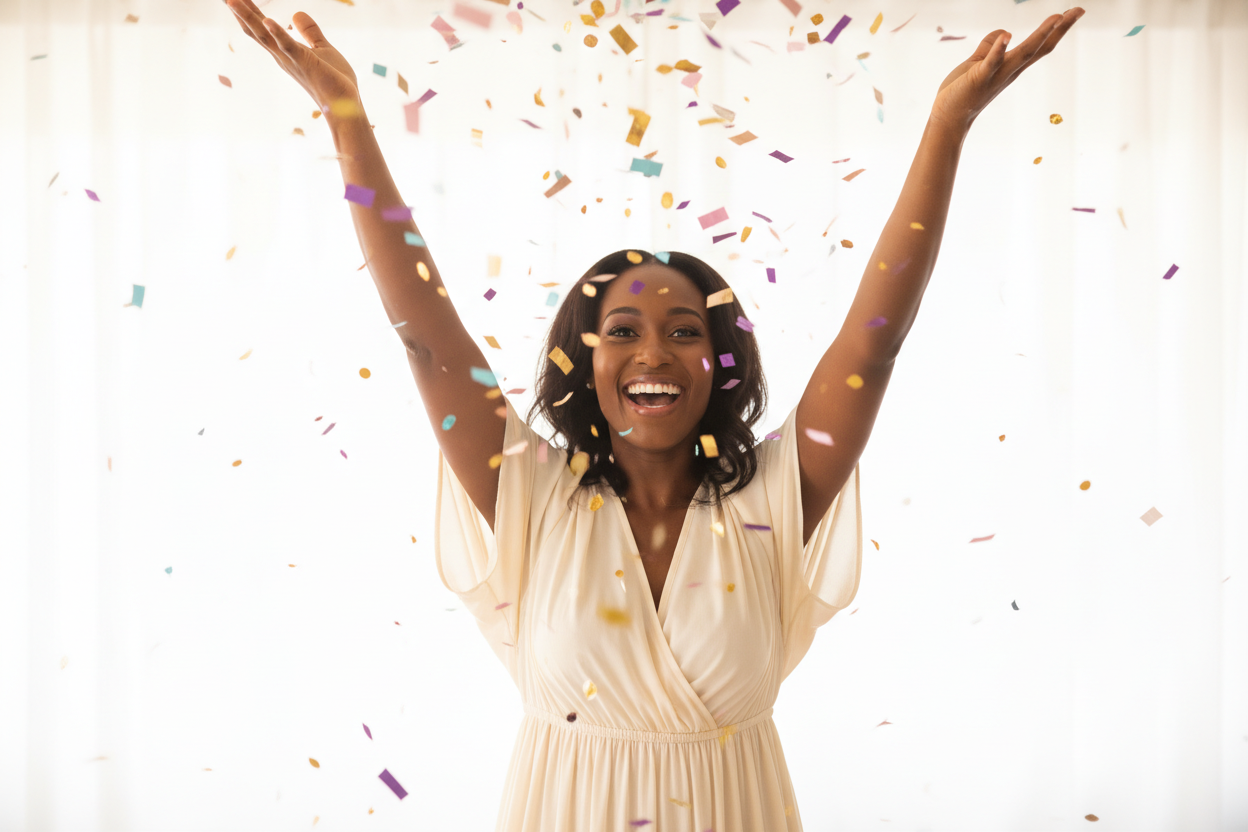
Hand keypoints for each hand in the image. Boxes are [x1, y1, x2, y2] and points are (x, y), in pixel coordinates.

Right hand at [224, 0, 360, 116]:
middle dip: (240, 12)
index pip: (261, 28)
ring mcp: (291, 60)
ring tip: (233, 0)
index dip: (249, 12)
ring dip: (249, 17)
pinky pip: (289, 46)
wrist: (346, 105)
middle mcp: (282, 56)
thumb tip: (296, 13)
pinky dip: (278, 33)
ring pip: (264, 36)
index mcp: (285, 52)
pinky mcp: (305, 63)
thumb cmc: (335, 81)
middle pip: (256, 30)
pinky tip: (268, 20)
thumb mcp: (322, 49)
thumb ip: (309, 32)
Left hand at [930, 7, 1084, 131]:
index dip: (1056, 29)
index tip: (1073, 12)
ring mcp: (996, 75)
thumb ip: (990, 46)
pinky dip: (999, 49)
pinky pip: (991, 62)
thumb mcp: (978, 63)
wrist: (948, 117)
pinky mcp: (979, 77)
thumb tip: (1004, 32)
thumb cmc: (961, 92)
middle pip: (1040, 47)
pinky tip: (1007, 35)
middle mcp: (1009, 71)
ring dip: (1040, 35)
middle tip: (1079, 10)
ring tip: (1056, 17)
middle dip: (1060, 28)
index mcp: (1011, 66)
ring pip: (1023, 53)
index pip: (1039, 45)